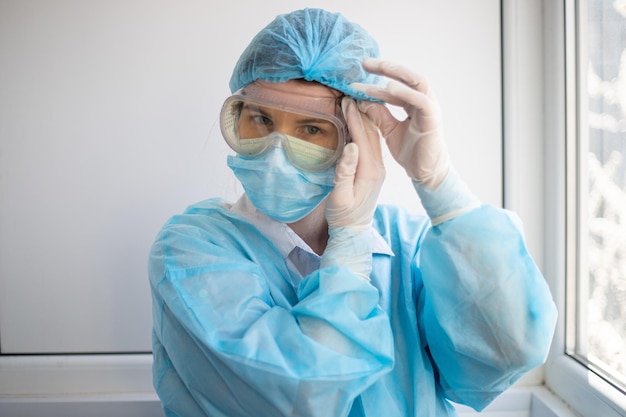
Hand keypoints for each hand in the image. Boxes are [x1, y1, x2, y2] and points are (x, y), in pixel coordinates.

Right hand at [325, 97, 384, 230]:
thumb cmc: (343, 217)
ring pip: (373, 137)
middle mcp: (377, 167)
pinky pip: (371, 145)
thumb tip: (350, 146)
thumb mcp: (339, 197)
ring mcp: (377, 169)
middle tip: (350, 93)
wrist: (354, 232)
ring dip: (365, 118)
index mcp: (369, 171)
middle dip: (361, 112)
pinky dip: (366, 130)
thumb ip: (345, 172)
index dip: (355, 117)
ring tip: (356, 101)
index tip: (347, 100)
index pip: (362, 138)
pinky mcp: (374, 171)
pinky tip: (361, 121)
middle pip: (370, 133)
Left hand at [351, 58, 449, 188]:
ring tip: (377, 67)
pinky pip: (420, 100)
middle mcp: (423, 101)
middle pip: (406, 77)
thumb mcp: (389, 130)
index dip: (374, 82)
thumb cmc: (411, 152)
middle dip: (386, 67)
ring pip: (416, 81)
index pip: (394, 87)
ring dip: (396, 72)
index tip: (354, 80)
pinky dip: (404, 92)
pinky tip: (388, 86)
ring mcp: (430, 108)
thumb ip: (379, 115)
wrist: (426, 173)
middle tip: (365, 62)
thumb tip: (362, 101)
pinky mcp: (432, 118)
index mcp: (413, 104)